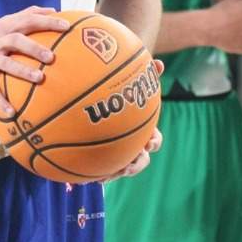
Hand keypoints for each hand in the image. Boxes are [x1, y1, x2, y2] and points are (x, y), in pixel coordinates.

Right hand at [0, 6, 68, 117]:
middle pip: (17, 40)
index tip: (66, 26)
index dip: (47, 21)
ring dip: (22, 71)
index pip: (28, 20)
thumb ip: (26, 15)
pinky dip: (0, 101)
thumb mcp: (3, 21)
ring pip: (6, 63)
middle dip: (35, 48)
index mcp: (5, 27)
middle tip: (52, 57)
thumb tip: (52, 9)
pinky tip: (12, 112)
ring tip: (39, 79)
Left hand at [103, 60, 166, 180]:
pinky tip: (81, 177)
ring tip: (104, 177)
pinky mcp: (102, 162)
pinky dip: (94, 175)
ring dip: (114, 175)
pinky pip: (100, 172)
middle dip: (135, 165)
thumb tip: (160, 63)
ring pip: (119, 170)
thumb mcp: (128, 85)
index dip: (153, 142)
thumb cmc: (116, 95)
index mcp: (142, 131)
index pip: (154, 140)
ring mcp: (118, 156)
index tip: (147, 142)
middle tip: (127, 165)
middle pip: (140, 160)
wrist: (91, 117)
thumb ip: (141, 76)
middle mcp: (132, 146)